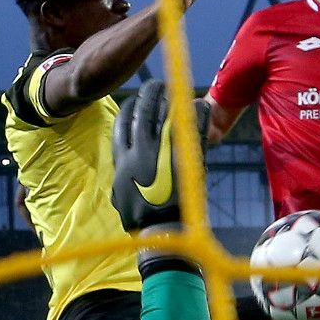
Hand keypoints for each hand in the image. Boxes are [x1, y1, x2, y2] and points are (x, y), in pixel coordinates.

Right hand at [110, 79, 207, 233]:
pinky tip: (200, 104)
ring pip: (165, 116)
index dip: (127, 110)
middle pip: (142, 113)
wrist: (162, 234)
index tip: (132, 102)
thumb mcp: (121, 197)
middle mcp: (140, 153)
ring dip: (168, 99)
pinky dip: (198, 115)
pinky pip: (192, 130)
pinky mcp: (185, 160)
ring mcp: (163, 154)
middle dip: (147, 95)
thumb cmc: (141, 220)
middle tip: (154, 86)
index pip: (121, 125)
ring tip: (171, 88)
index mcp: (123, 161)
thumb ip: (121, 180)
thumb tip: (119, 174)